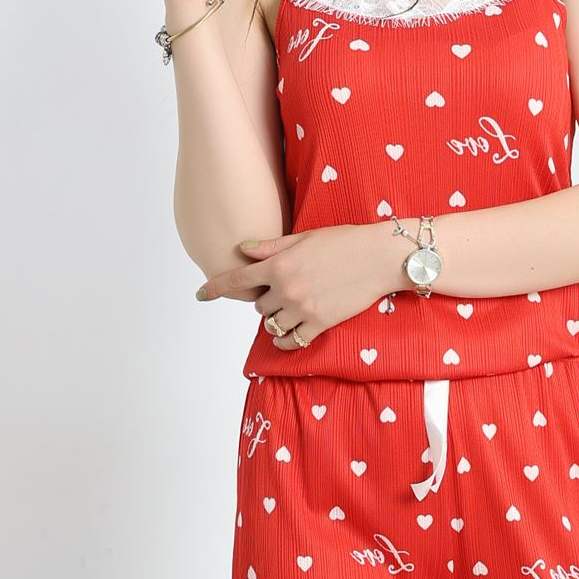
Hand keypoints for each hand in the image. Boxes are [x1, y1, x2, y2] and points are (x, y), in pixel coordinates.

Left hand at [197, 223, 404, 346]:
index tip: (200, 295)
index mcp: (278, 264)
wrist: (378, 257)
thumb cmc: (344, 242)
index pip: (237, 280)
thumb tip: (242, 249)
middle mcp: (285, 288)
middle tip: (281, 293)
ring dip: (275, 320)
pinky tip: (286, 337)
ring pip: (272, 325)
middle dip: (265, 301)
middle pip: (258, 306)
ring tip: (288, 312)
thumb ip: (271, 247)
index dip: (214, 288)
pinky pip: (292, 341)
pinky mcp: (319, 323)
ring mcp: (302, 308)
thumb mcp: (304, 238)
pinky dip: (285, 341)